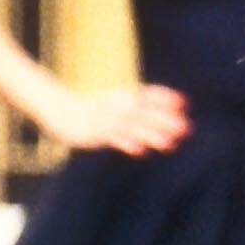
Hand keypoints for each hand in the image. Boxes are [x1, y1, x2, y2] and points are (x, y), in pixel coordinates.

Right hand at [51, 84, 188, 155]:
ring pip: (132, 125)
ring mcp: (105, 118)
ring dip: (152, 133)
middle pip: (145, 111)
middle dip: (166, 119)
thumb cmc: (87, 108)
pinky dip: (126, 142)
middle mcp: (116, 105)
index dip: (165, 97)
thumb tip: (153, 117)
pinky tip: (140, 150)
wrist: (57, 108)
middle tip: (187, 128)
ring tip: (172, 143)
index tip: (185, 103)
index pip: (147, 93)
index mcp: (120, 96)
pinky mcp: (93, 132)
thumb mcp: (111, 103)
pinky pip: (112, 138)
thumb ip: (131, 107)